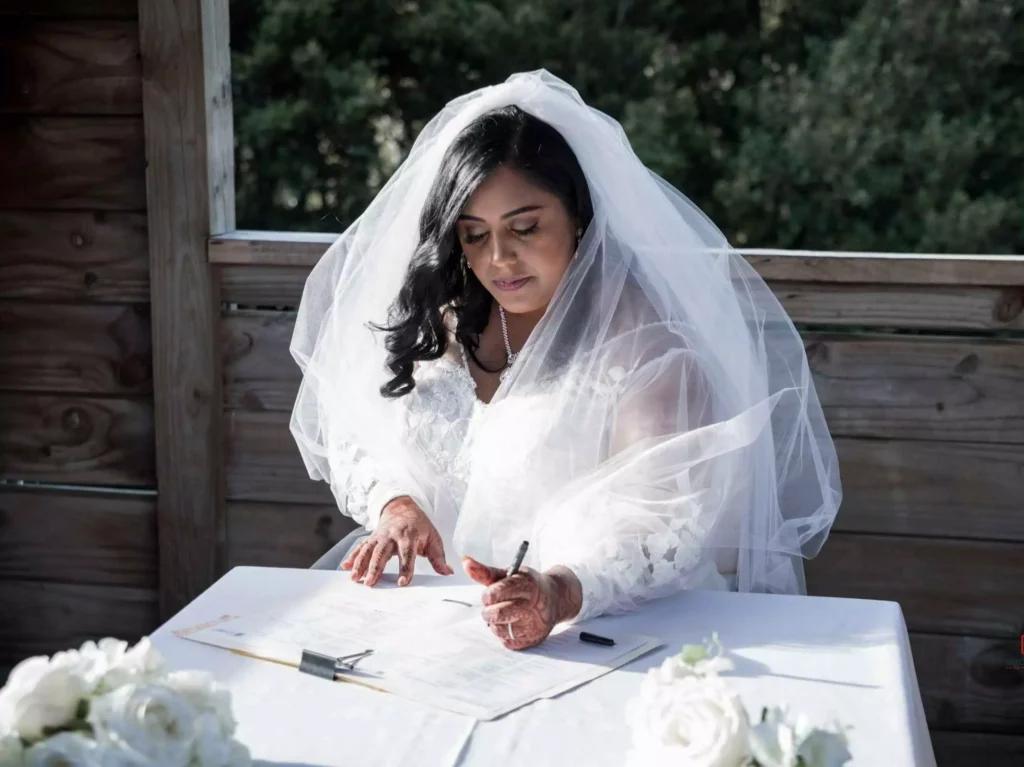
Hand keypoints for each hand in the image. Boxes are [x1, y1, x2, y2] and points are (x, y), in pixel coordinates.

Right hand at [341, 497, 453, 586]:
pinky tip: (345, 566)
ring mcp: (379, 536)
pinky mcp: (371, 538)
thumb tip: (447, 573)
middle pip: (382, 553)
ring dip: (360, 564)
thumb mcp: (432, 537)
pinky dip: (353, 556)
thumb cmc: (419, 526)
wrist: (402, 507)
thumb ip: (438, 557)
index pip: (407, 554)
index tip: (403, 583)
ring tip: (355, 578)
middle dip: (376, 568)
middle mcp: (392, 535)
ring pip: (368, 550)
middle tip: (370, 583)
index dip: (405, 568)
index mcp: (409, 536)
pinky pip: (361, 547)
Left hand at [462, 557, 582, 649]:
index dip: (488, 595)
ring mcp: (533, 624)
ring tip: (505, 614)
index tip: (490, 595)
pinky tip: (514, 624)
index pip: (495, 594)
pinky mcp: (532, 640)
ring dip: (495, 623)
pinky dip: (505, 633)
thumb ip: (485, 571)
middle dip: (488, 611)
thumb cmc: (527, 585)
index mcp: (526, 584)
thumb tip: (465, 562)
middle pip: (496, 614)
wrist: (555, 599)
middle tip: (494, 606)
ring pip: (498, 630)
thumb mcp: (510, 574)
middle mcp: (532, 605)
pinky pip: (506, 641)